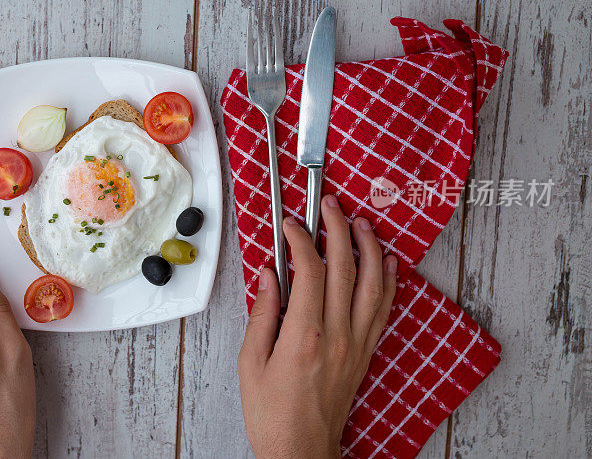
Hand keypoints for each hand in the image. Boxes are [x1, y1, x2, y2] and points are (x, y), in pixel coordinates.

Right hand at [237, 195, 396, 458]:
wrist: (302, 451)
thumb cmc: (273, 414)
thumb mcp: (250, 363)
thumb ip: (262, 314)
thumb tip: (269, 277)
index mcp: (304, 335)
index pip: (308, 270)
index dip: (300, 239)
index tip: (290, 225)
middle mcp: (338, 334)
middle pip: (344, 267)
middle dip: (338, 228)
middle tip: (329, 204)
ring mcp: (357, 343)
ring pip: (372, 283)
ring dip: (369, 247)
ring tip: (361, 222)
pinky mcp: (366, 352)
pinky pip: (384, 308)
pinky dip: (388, 280)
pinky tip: (388, 261)